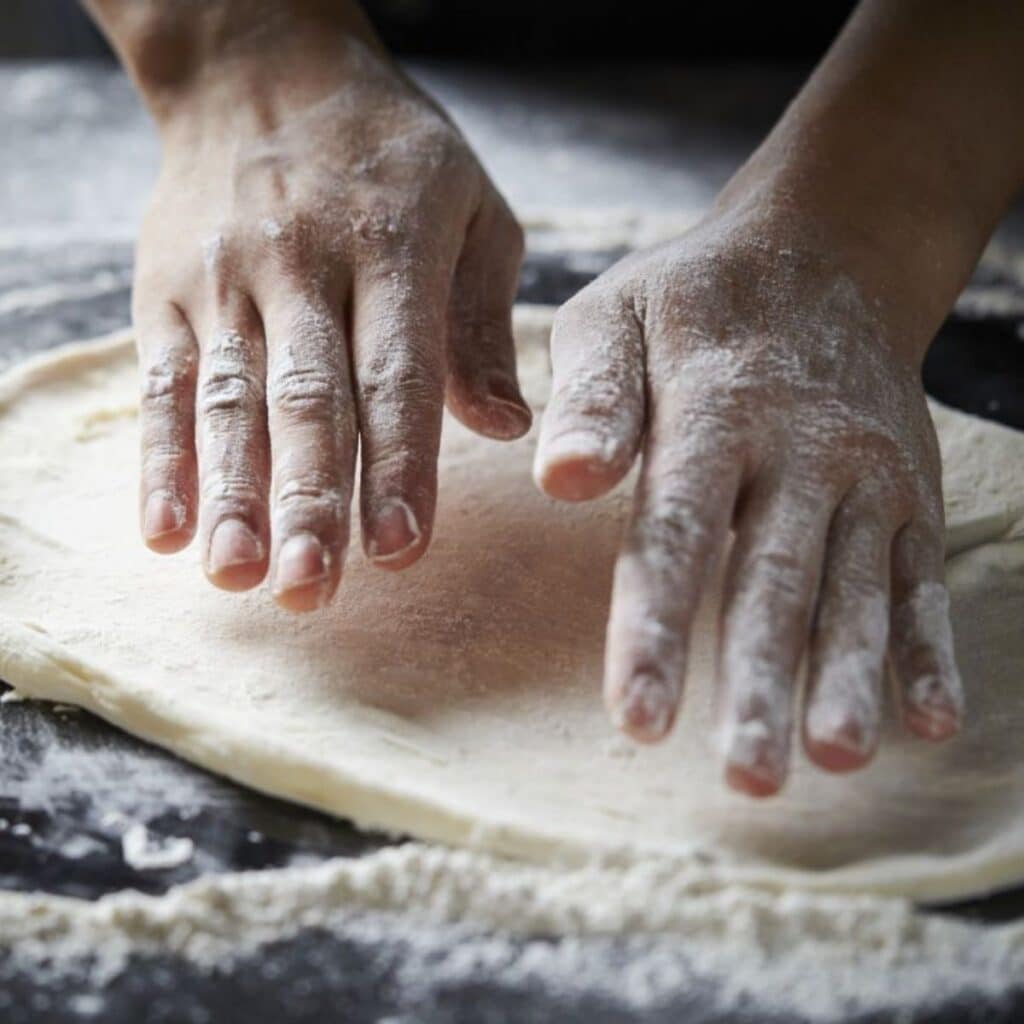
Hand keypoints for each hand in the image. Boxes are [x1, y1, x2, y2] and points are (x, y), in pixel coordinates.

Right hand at [129, 14, 528, 610]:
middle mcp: (303, 262)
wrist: (263, 66)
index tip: (401, 547)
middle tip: (314, 591)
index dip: (399, 464)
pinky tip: (164, 532)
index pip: (397, 373)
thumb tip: (505, 429)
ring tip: (240, 578)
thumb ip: (484, 325)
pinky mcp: (166, 289)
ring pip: (229, 400)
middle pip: (308, 398)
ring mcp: (226, 277)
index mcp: (393, 243)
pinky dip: (161, 459)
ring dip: (233, 495)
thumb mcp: (473, 212)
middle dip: (311, 500)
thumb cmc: (391, 155)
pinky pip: (163, 382)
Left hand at [534, 201, 963, 795]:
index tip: (640, 719)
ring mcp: (866, 474)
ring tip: (837, 759)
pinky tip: (930, 722)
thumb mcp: (618, 314)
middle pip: (775, 578)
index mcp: (714, 411)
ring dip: (848, 677)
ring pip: (856, 588)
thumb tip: (558, 480)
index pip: (680, 531)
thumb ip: (594, 397)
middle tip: (746, 779)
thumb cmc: (694, 300)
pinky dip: (927, 646)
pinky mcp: (911, 492)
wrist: (826, 254)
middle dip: (761, 680)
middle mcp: (800, 451)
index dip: (659, 627)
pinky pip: (921, 576)